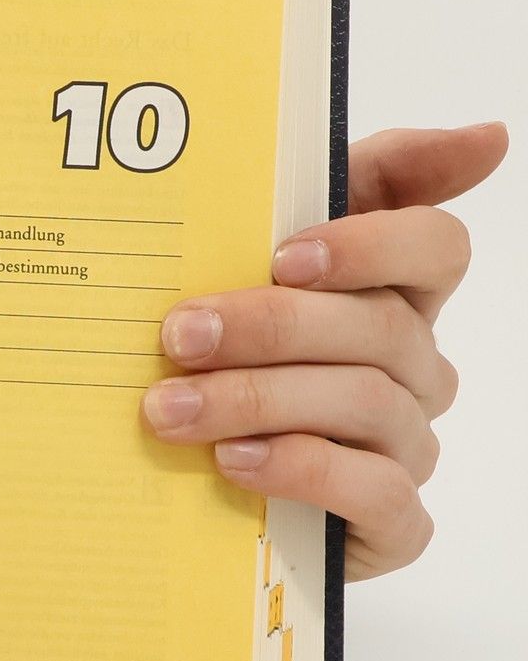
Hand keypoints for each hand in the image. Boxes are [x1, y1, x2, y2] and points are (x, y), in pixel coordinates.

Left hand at [141, 122, 507, 579]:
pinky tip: (233, 462)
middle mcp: (416, 369)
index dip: (369, 244)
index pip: (435, 248)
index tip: (284, 253)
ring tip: (169, 409)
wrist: (190, 499)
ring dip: (255, 399)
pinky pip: (373, 491)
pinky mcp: (393, 525)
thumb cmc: (225, 366)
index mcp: (393, 299)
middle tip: (178, 335)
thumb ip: (345, 189)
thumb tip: (490, 135)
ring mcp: (409, 446)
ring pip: (363, 403)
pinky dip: (299, 469)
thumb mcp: (249, 271)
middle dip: (268, 326)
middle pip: (377, 327)